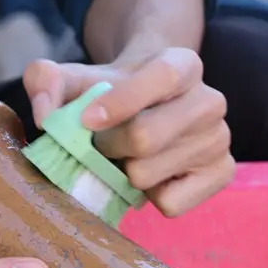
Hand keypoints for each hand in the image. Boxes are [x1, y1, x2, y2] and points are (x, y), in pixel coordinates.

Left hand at [23, 48, 234, 217]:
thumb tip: (45, 117)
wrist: (147, 110)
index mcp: (182, 64)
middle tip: (100, 146)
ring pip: (150, 175)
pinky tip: (148, 177)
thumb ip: (46, 81)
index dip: (123, 101)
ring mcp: (219, 140)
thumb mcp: (74, 78)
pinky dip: (147, 198)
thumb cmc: (108, 94)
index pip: (161, 77)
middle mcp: (210, 100)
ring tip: (124, 159)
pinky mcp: (221, 174)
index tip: (87, 121)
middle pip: (146, 138)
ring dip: (122, 174)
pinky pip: (171, 204)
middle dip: (108, 148)